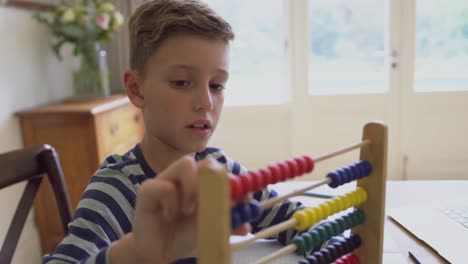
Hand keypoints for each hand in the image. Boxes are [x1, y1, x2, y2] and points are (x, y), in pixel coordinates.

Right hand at [110, 156, 249, 263]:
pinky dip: (171, 204)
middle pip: (208, 162)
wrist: (157, 253)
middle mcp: (186, 177)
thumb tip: (246, 223)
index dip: (236, 183)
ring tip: (188, 210)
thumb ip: (226, 223)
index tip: (244, 200)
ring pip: (186, 164)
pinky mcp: (148, 189)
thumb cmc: (183, 237)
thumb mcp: (210, 230)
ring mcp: (167, 179)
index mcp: (203, 184)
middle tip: (216, 202)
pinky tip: (168, 216)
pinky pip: (165, 186)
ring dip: (192, 188)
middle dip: (216, 182)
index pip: (223, 172)